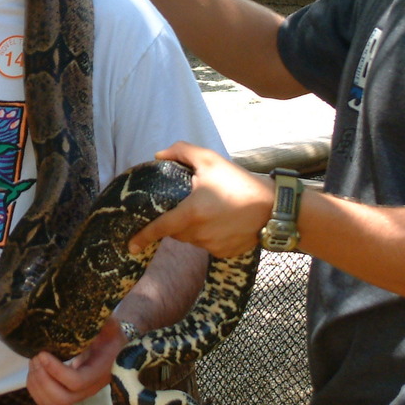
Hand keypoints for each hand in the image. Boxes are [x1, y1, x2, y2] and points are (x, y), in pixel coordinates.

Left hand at [26, 318, 125, 404]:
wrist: (115, 347)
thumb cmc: (109, 334)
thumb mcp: (107, 325)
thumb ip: (97, 321)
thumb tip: (81, 312)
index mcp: (99, 371)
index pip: (77, 381)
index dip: (57, 371)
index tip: (43, 353)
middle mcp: (89, 388)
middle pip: (63, 398)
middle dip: (44, 380)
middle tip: (36, 357)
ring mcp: (78, 394)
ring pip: (53, 403)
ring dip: (37, 385)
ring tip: (34, 362)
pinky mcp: (68, 393)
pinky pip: (47, 401)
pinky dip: (35, 390)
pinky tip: (33, 371)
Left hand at [128, 141, 270, 258]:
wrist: (273, 207)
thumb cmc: (238, 182)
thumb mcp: (209, 160)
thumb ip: (181, 152)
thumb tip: (159, 155)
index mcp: (190, 214)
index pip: (160, 228)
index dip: (143, 236)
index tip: (131, 245)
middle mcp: (198, 234)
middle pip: (176, 231)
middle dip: (177, 219)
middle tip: (191, 203)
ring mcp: (212, 246)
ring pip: (192, 238)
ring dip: (193, 227)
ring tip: (211, 209)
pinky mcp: (224, 253)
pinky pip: (208, 245)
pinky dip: (210, 235)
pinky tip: (223, 221)